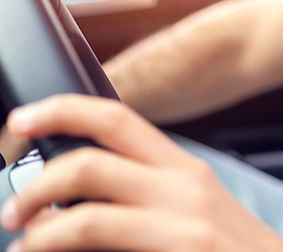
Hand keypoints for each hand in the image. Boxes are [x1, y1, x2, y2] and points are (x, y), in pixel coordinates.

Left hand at [0, 94, 282, 251]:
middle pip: (89, 161)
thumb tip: (78, 199)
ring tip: (25, 244)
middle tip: (14, 210)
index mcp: (184, 170)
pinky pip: (99, 249)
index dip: (60, 111)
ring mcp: (181, 226)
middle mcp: (183, 189)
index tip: (22, 121)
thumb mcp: (198, 211)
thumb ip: (150, 195)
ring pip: (84, 216)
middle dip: (34, 185)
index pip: (116, 118)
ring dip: (38, 233)